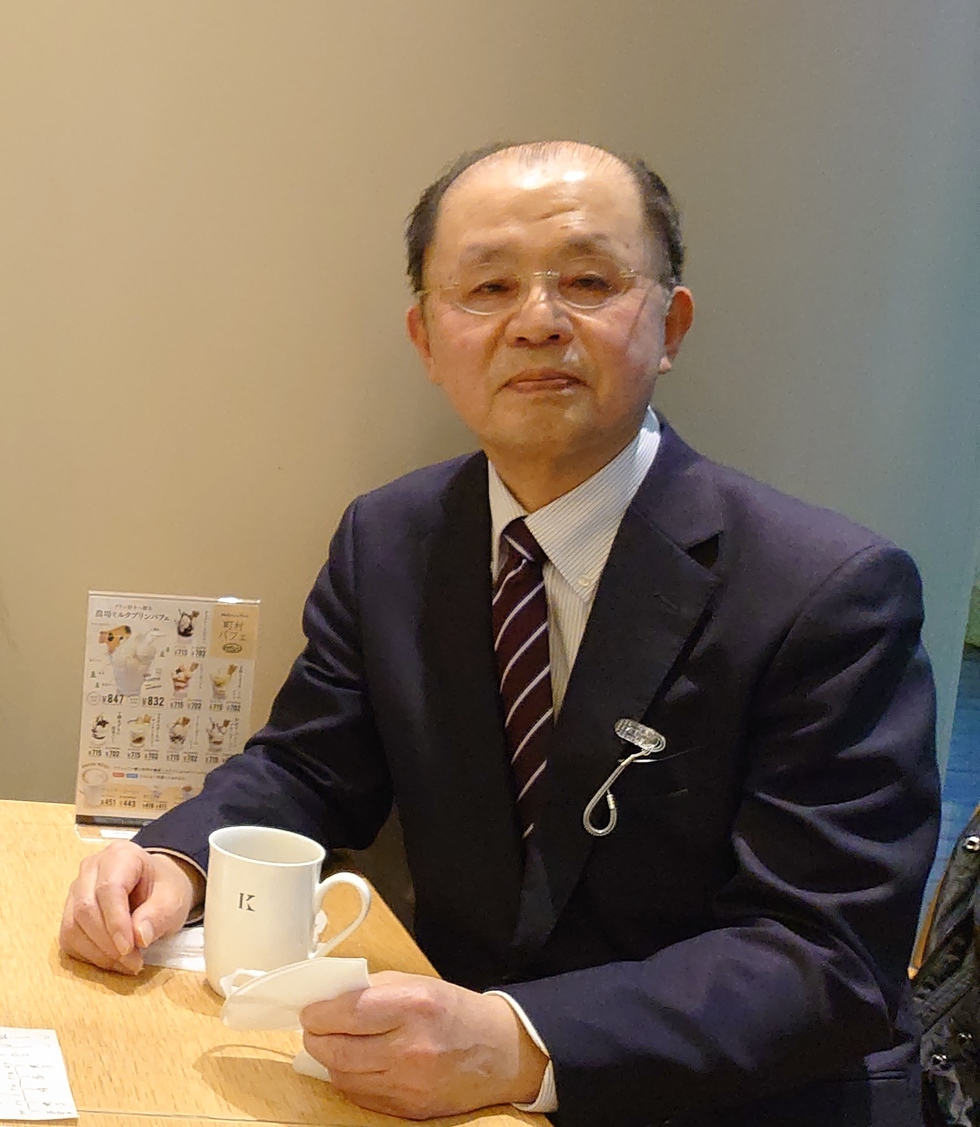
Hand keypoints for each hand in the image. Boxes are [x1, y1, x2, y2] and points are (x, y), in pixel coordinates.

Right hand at [59, 842, 202, 974]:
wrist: (157, 889)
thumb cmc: (164, 890)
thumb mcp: (173, 901)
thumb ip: (158, 916)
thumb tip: (138, 937)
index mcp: (121, 855)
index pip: (109, 888)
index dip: (116, 922)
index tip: (129, 948)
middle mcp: (92, 868)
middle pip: (86, 908)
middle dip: (107, 942)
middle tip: (133, 961)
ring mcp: (76, 890)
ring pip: (73, 926)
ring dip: (98, 952)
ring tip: (128, 963)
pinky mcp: (69, 913)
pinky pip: (69, 939)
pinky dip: (90, 956)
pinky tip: (113, 961)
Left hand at [301, 971, 547, 1118]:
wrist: (499, 1052)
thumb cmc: (454, 1011)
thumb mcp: (417, 983)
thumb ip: (371, 989)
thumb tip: (328, 998)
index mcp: (413, 1006)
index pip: (345, 1013)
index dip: (318, 1013)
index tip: (310, 1010)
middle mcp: (410, 1048)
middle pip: (336, 1051)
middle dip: (316, 1038)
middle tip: (314, 1027)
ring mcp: (408, 1084)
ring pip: (343, 1077)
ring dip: (331, 1060)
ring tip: (337, 1043)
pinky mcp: (408, 1110)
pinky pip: (360, 1096)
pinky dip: (352, 1079)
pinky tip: (359, 1063)